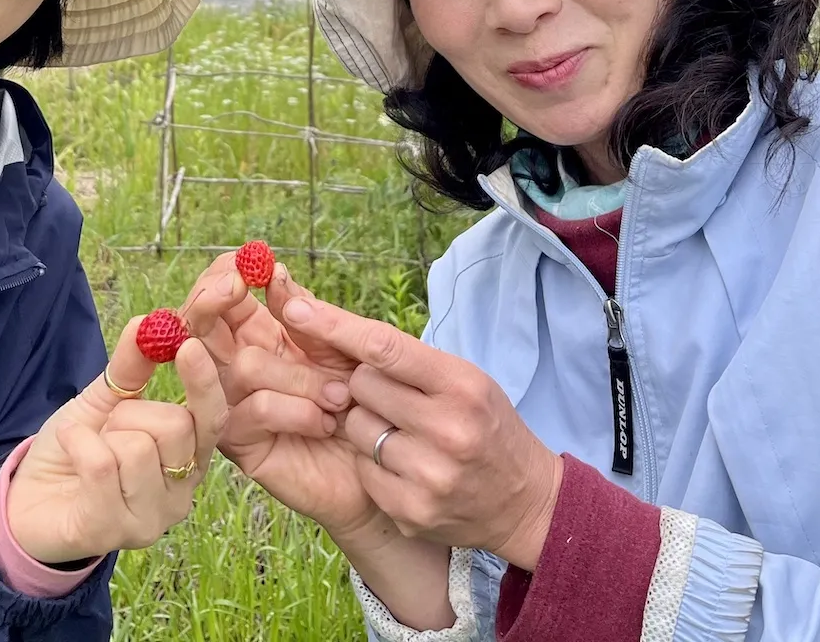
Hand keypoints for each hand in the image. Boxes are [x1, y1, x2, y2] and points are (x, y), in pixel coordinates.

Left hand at [6, 315, 227, 563]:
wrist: (26, 500)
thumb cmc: (74, 451)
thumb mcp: (102, 401)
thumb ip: (130, 366)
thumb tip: (148, 321)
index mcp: (189, 458)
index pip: (214, 418)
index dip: (204, 382)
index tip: (188, 344)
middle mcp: (180, 492)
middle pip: (177, 427)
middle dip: (131, 413)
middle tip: (108, 427)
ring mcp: (150, 519)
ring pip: (139, 447)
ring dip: (101, 435)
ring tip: (89, 450)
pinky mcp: (113, 533)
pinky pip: (102, 465)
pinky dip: (77, 443)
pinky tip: (70, 450)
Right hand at [177, 252, 382, 536]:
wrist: (380, 463)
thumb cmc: (364, 399)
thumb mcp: (342, 347)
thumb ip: (309, 313)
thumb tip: (274, 273)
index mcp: (255, 333)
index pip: (220, 294)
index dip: (222, 275)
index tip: (245, 266)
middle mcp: (235, 365)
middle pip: (200, 325)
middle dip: (211, 301)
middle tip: (236, 288)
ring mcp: (233, 405)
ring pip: (242, 366)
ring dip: (298, 375)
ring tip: (340, 396)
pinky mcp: (241, 444)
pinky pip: (254, 409)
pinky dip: (297, 410)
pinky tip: (326, 423)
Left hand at [280, 294, 562, 571]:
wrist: (525, 501)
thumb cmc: (486, 425)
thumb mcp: (465, 380)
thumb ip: (408, 359)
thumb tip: (333, 327)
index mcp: (462, 386)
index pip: (385, 347)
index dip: (335, 326)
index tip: (295, 307)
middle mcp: (448, 430)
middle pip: (361, 385)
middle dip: (365, 385)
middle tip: (394, 397)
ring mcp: (429, 475)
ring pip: (356, 428)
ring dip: (366, 424)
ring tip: (403, 434)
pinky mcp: (411, 511)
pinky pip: (362, 469)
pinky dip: (373, 464)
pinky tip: (404, 466)